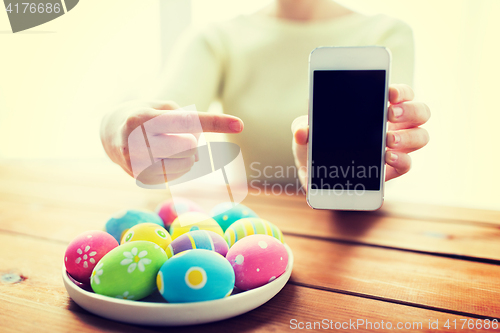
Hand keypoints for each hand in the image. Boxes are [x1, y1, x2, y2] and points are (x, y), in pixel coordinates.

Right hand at [101, 100, 243, 183]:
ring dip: (188, 158)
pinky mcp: (138, 176)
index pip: (188, 120)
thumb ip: (186, 120)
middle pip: (190, 147)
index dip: (216, 122)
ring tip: (170, 147)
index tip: (240, 124)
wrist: (110, 130)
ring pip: (185, 165)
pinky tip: (163, 159)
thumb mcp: (162, 107)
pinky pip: (174, 177)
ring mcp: (136, 160)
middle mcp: (138, 138)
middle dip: (194, 144)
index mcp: (147, 116)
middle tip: (181, 138)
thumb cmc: (145, 115)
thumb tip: (199, 149)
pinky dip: (177, 169)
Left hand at [291, 84, 429, 186]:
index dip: (401, 91)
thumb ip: (303, 126)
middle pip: (420, 112)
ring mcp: (395, 147)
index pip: (401, 93)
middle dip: (410, 111)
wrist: (313, 173)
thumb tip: (303, 130)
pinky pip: (407, 164)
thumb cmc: (316, 144)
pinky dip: (401, 160)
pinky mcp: (390, 170)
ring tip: (388, 140)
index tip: (389, 92)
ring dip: (408, 137)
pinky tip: (387, 157)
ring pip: (420, 137)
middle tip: (389, 115)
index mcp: (377, 108)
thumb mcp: (307, 132)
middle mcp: (393, 125)